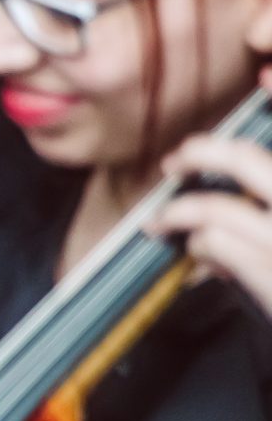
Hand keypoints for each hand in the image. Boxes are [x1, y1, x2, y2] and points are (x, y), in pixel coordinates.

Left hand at [152, 132, 271, 318]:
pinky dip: (198, 245)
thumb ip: (255, 219)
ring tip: (160, 222)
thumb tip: (214, 207)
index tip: (193, 151)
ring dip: (176, 213)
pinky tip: (199, 253)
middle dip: (199, 153)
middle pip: (245, 160)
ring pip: (215, 208)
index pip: (259, 155)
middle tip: (173, 164)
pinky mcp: (271, 272)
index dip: (224, 147)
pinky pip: (215, 243)